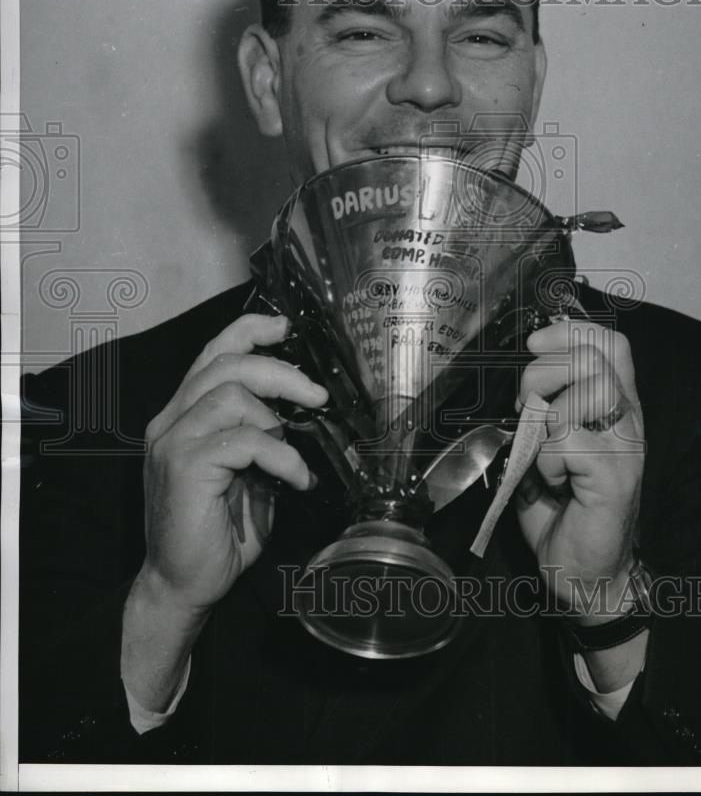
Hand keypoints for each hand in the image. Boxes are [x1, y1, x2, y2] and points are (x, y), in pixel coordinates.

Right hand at [140, 313, 327, 613]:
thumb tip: (304, 410)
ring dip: (279, 419)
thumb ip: (262, 436)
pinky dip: (280, 456)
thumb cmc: (218, 531)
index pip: (213, 351)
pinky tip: (296, 479)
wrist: (184, 584)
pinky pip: (244, 439)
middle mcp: (171, 419)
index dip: (250, 330)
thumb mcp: (247, 473)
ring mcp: (173, 440)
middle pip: (227, 362)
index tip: (286, 327)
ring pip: (232, 393)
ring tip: (297, 454)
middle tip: (317, 395)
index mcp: (184, 414)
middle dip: (281, 371)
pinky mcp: (184, 466)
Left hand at [515, 320, 644, 620]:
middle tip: (526, 407)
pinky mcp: (614, 478)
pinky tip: (551, 480)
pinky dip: (546, 458)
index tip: (536, 346)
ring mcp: (625, 447)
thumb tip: (520, 370)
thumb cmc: (563, 505)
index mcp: (614, 405)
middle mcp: (627, 420)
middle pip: (593, 358)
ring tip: (539, 444)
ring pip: (589, 390)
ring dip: (547, 413)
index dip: (571, 331)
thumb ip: (545, 405)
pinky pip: (568, 441)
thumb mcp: (549, 444)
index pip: (611, 342)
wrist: (583, 569)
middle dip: (543, 372)